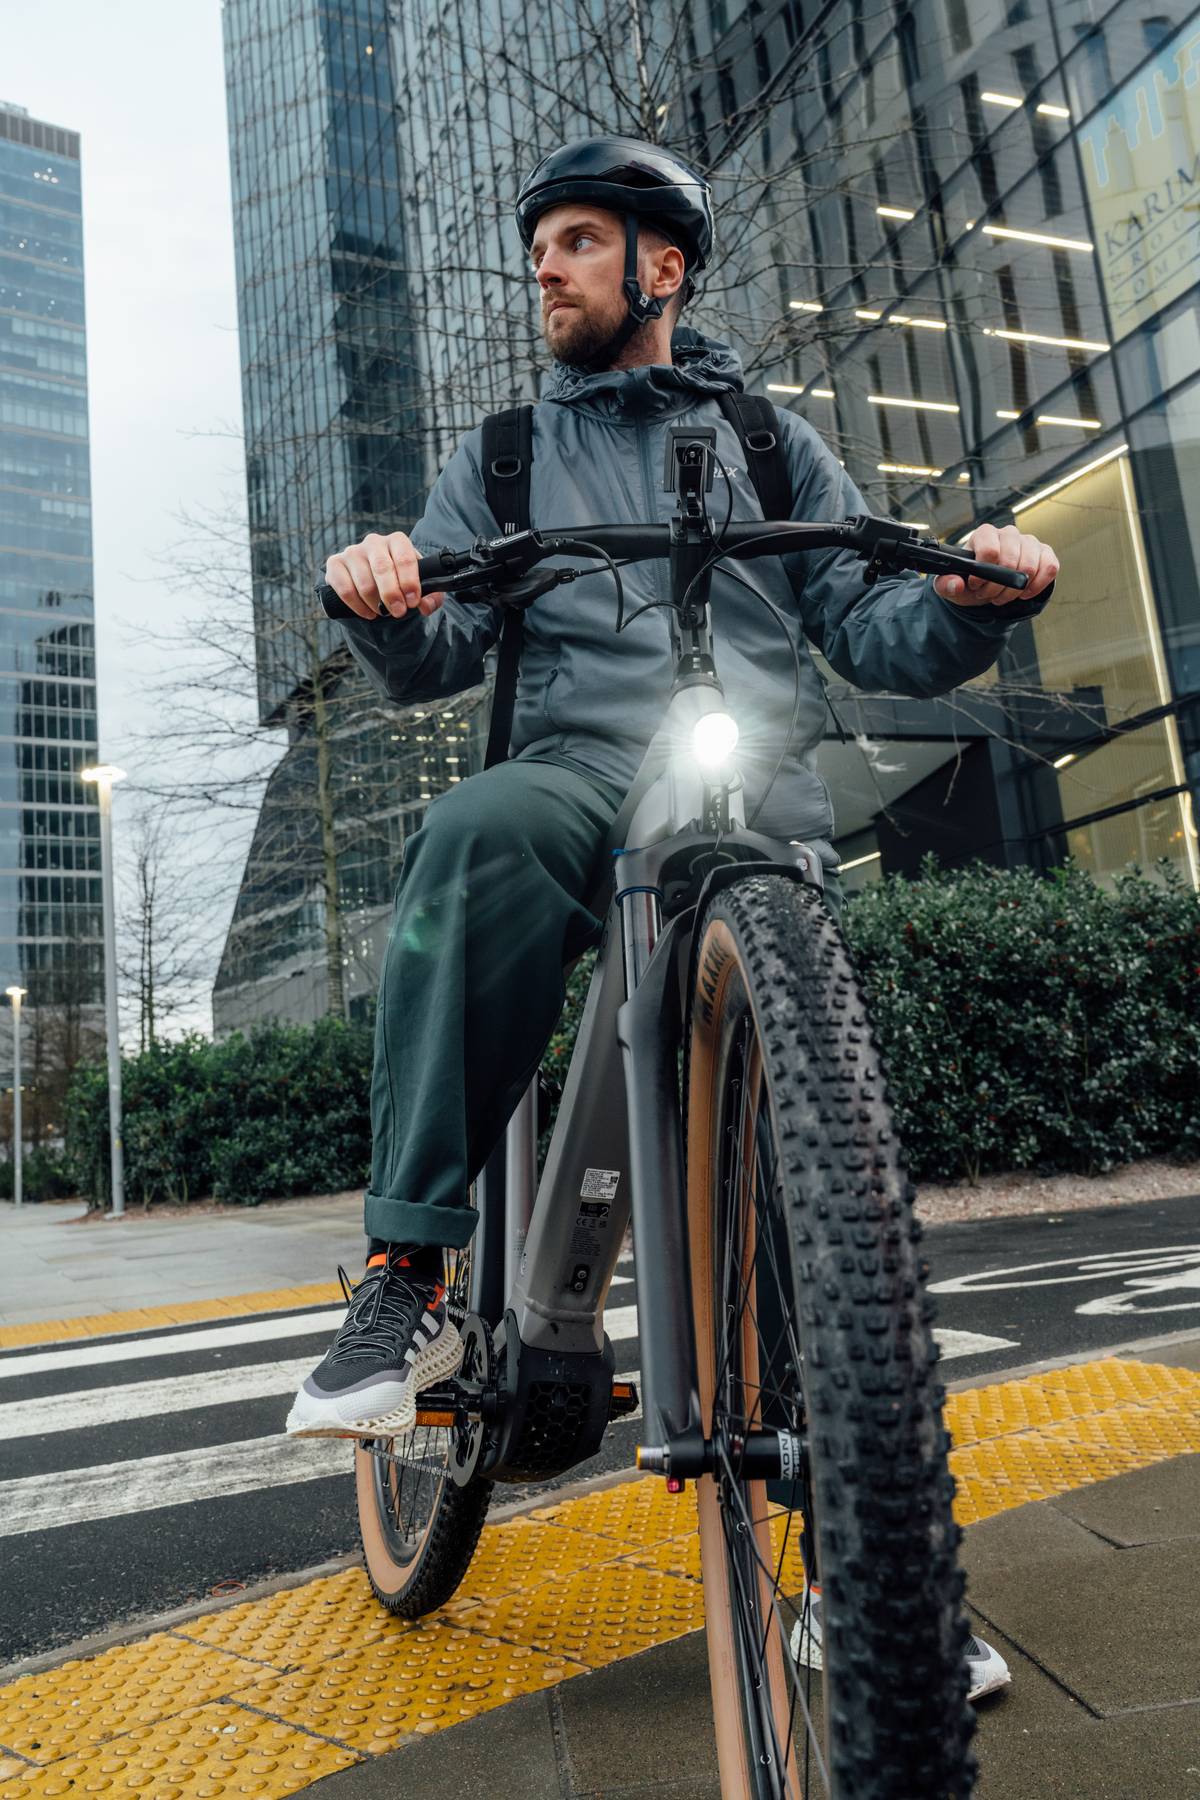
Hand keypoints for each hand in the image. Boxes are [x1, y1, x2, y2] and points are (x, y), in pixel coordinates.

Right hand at [324, 530, 447, 620]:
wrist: (374, 579)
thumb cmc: (400, 580)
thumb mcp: (420, 587)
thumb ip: (431, 596)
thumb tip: (426, 606)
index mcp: (397, 541)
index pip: (404, 557)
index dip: (410, 582)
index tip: (413, 601)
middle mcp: (373, 542)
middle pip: (382, 568)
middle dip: (392, 594)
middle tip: (399, 612)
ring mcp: (352, 552)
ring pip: (364, 583)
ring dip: (375, 604)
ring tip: (382, 613)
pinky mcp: (335, 564)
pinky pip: (344, 589)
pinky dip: (357, 606)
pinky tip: (367, 613)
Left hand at [933, 523, 1058, 607]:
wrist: (987, 586)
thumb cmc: (970, 581)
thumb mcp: (951, 586)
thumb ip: (946, 584)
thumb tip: (956, 584)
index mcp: (985, 534)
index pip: (990, 549)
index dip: (983, 573)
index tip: (976, 585)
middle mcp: (1008, 533)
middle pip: (1011, 560)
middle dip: (998, 585)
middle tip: (989, 594)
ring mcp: (1029, 542)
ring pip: (1030, 566)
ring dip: (1015, 589)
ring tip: (1003, 595)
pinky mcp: (1045, 553)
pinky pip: (1050, 567)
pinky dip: (1037, 585)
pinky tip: (1024, 593)